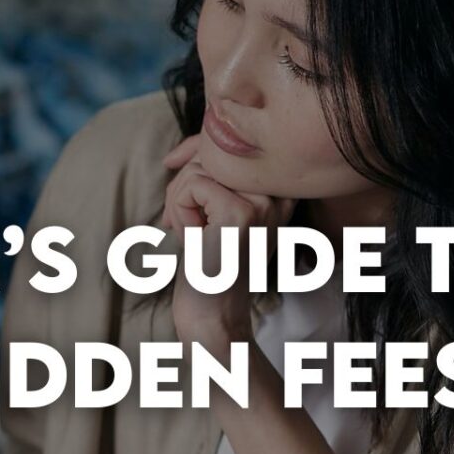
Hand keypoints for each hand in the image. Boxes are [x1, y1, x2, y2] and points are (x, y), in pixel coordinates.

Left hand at [162, 133, 293, 349]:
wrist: (211, 312)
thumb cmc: (207, 263)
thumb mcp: (212, 210)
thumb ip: (210, 175)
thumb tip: (179, 151)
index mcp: (280, 189)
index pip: (234, 141)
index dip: (196, 149)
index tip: (172, 166)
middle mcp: (280, 192)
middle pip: (214, 150)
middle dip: (183, 180)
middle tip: (180, 220)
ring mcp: (264, 202)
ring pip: (200, 166)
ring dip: (178, 198)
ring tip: (189, 232)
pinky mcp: (241, 213)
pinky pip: (192, 185)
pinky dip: (179, 209)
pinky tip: (191, 237)